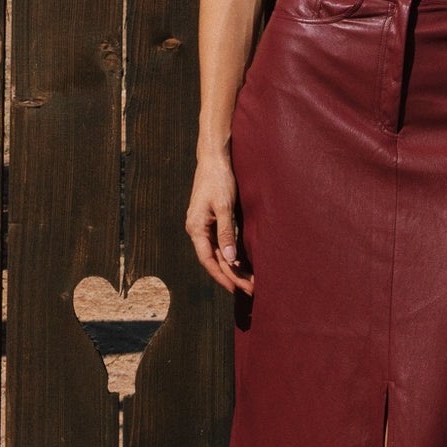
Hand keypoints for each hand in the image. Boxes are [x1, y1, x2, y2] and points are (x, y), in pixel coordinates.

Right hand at [186, 149, 253, 293]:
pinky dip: (230, 254)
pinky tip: (241, 262)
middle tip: (250, 288)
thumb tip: (230, 259)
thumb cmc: (218, 179)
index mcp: (196, 227)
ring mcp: (203, 224)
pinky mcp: (210, 219)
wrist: (214, 157)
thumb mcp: (224, 206)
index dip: (222, 276)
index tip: (236, 289)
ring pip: (217, 252)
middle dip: (231, 275)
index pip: (208, 259)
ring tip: (248, 280)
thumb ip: (226, 233)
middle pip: (214, 259)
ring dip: (232, 266)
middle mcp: (197, 228)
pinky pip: (219, 242)